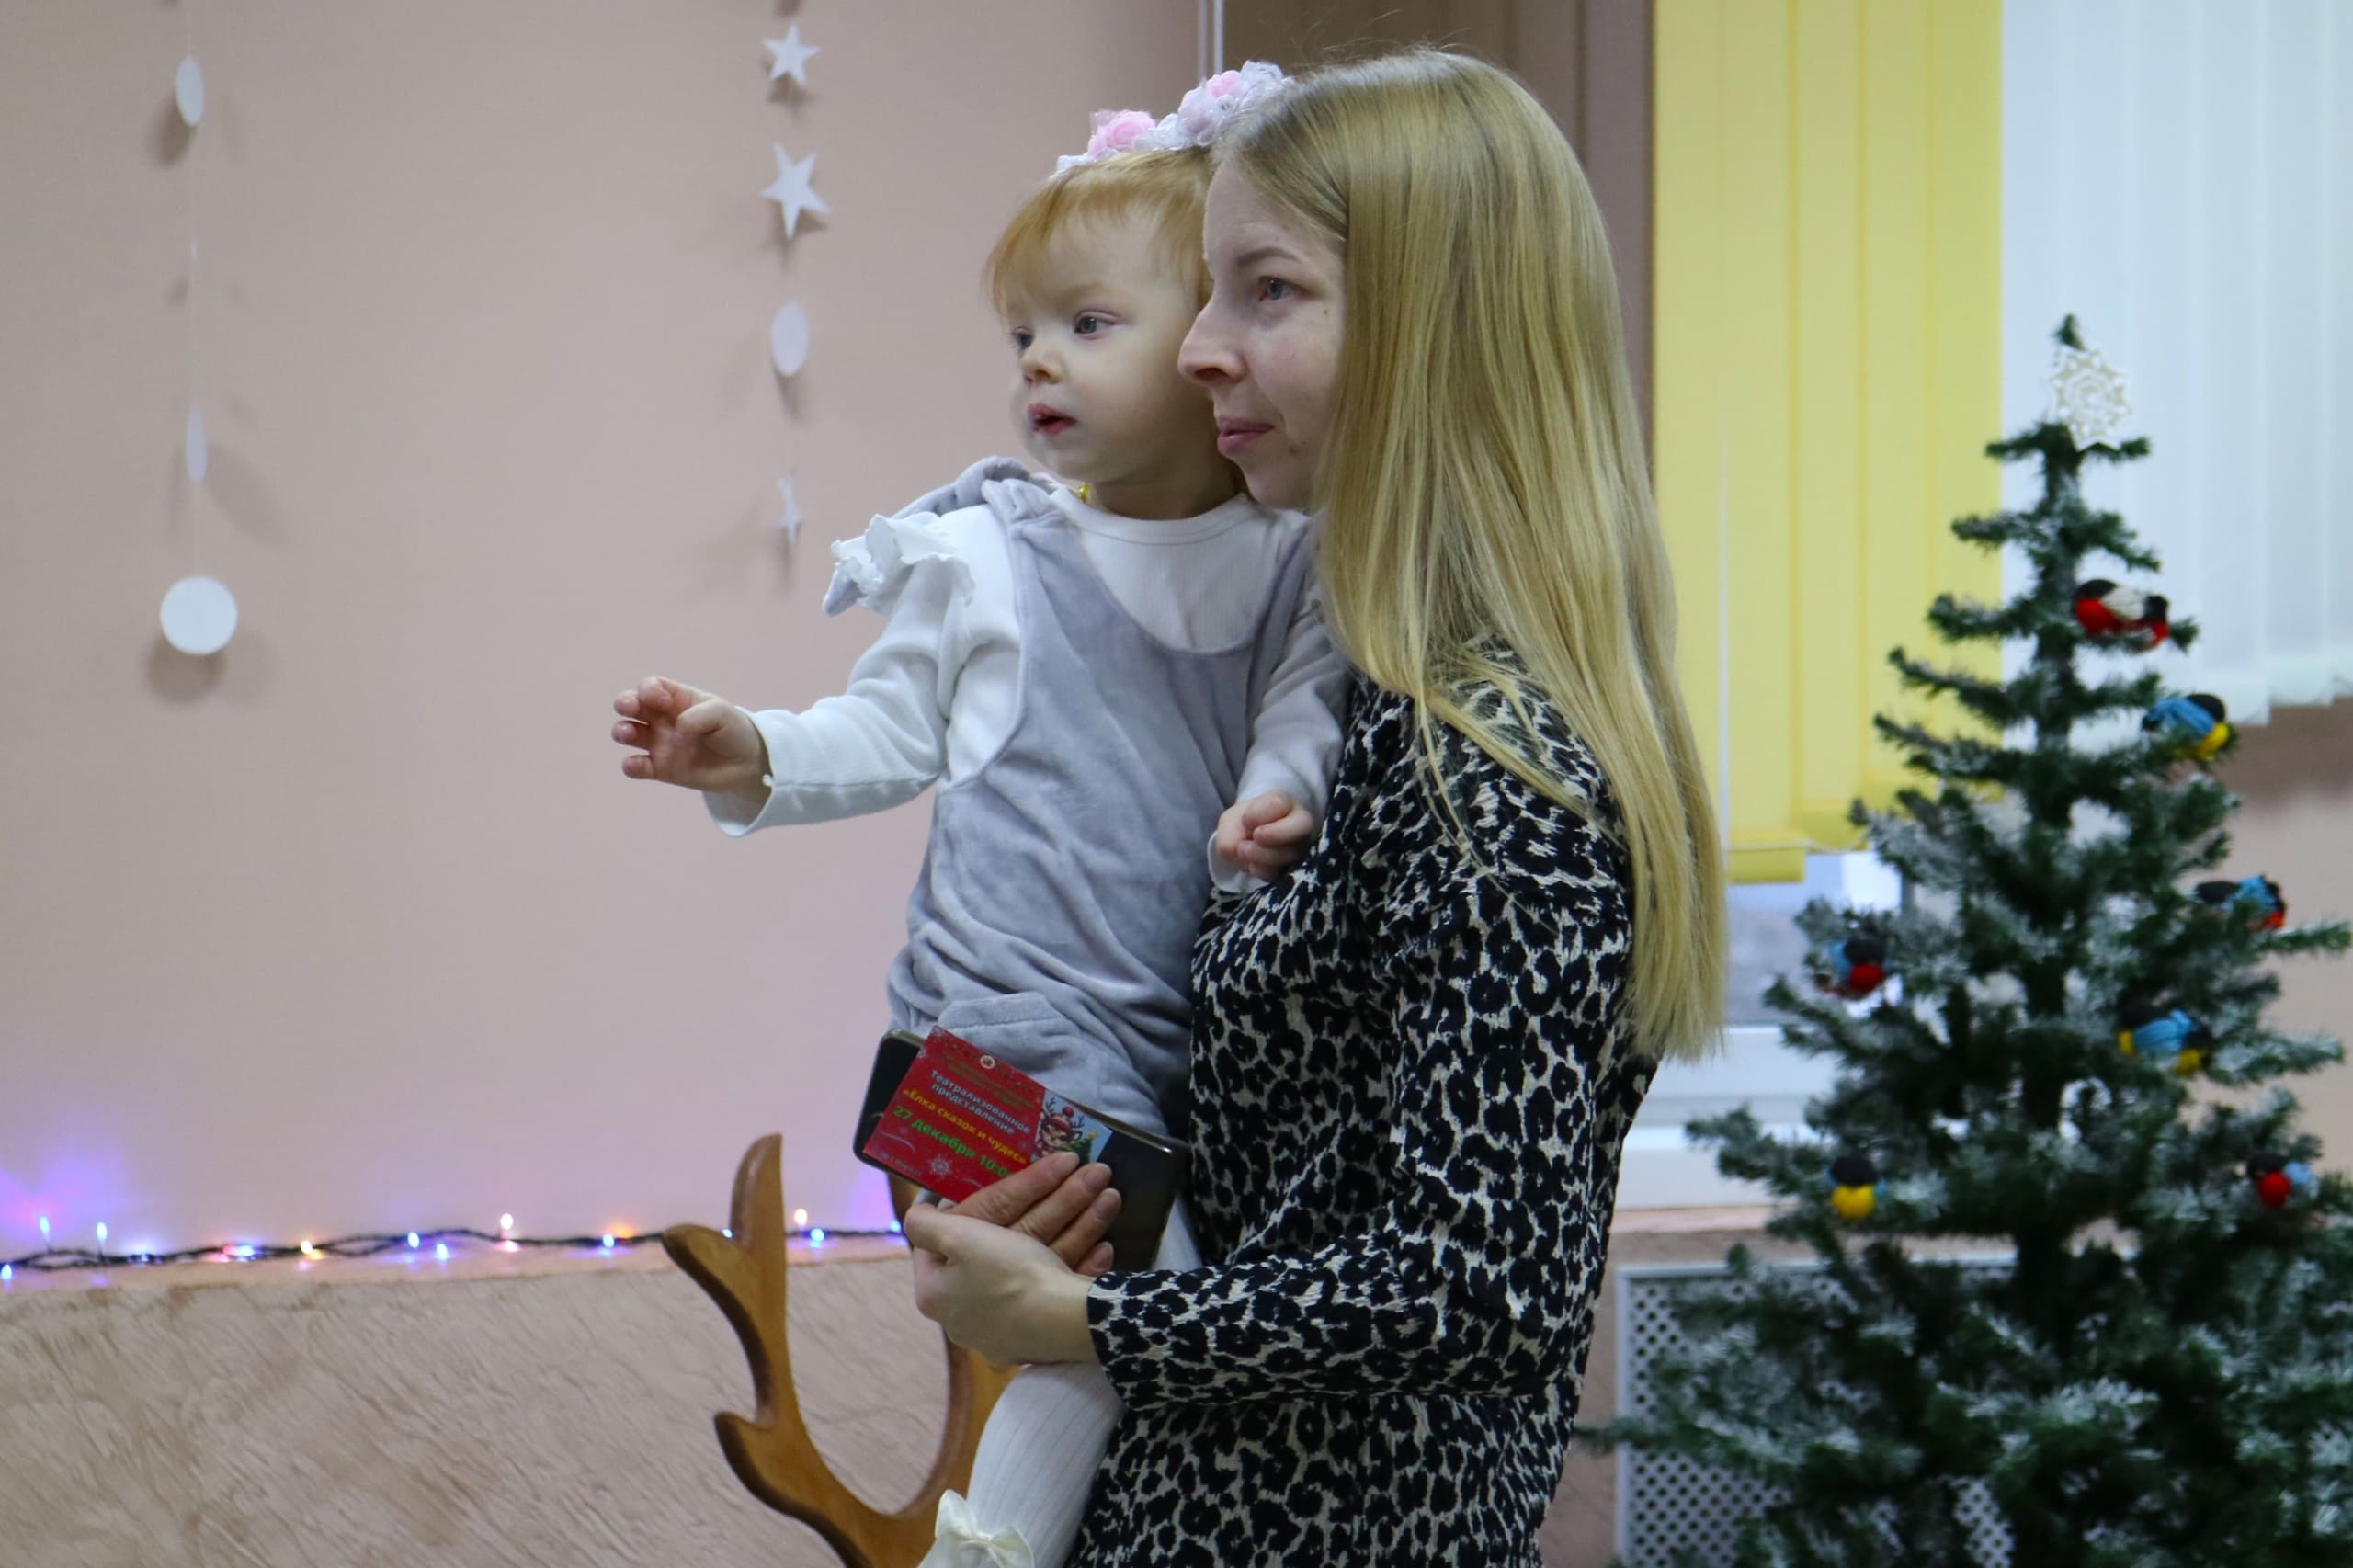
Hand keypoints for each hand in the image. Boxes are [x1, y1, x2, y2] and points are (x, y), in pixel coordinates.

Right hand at [612, 677, 766, 795]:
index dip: (649, 690)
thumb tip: (675, 733)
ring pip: (626, 733)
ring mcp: (658, 743)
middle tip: (628, 707)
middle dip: (624, 702)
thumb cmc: (732, 730)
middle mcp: (661, 718)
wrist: (746, 764)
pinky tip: (635, 765)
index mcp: (675, 699)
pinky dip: (630, 765)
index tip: (665, 702)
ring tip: (629, 734)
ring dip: (621, 731)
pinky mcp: (660, 768)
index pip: (650, 687)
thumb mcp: (722, 713)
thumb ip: (697, 717)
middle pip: (630, 705)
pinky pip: (635, 766)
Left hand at [902, 1152, 1119, 1365]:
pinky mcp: (1044, 1339)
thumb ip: (925, 1224)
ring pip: (1039, 1264)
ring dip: (1077, 1226)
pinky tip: (1105, 1246)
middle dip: (1044, 1208)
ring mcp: (1006, 1332)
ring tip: (1107, 1196)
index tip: (983, 1189)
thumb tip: (913, 1217)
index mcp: (938, 1294)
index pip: (937, 1246)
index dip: (958, 1212)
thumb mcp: (956, 1237)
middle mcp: (966, 1317)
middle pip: (1000, 1249)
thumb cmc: (1004, 1273)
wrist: (1063, 1322)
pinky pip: (1060, 1290)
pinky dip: (1083, 1264)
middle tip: (1070, 1178)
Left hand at [1214, 790, 1316, 879]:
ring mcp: (1300, 848)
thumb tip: (1233, 850)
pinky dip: (1262, 870)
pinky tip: (1251, 865)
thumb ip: (1229, 832)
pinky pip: (1282, 873)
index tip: (1245, 820)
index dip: (1260, 813)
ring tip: (1243, 851)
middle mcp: (1299, 824)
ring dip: (1262, 855)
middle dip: (1275, 833)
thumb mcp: (1231, 821)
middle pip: (1302, 825)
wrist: (1250, 842)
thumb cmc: (1245, 824)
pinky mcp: (1293, 870)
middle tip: (1255, 836)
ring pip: (1291, 853)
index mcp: (1285, 803)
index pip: (1279, 803)